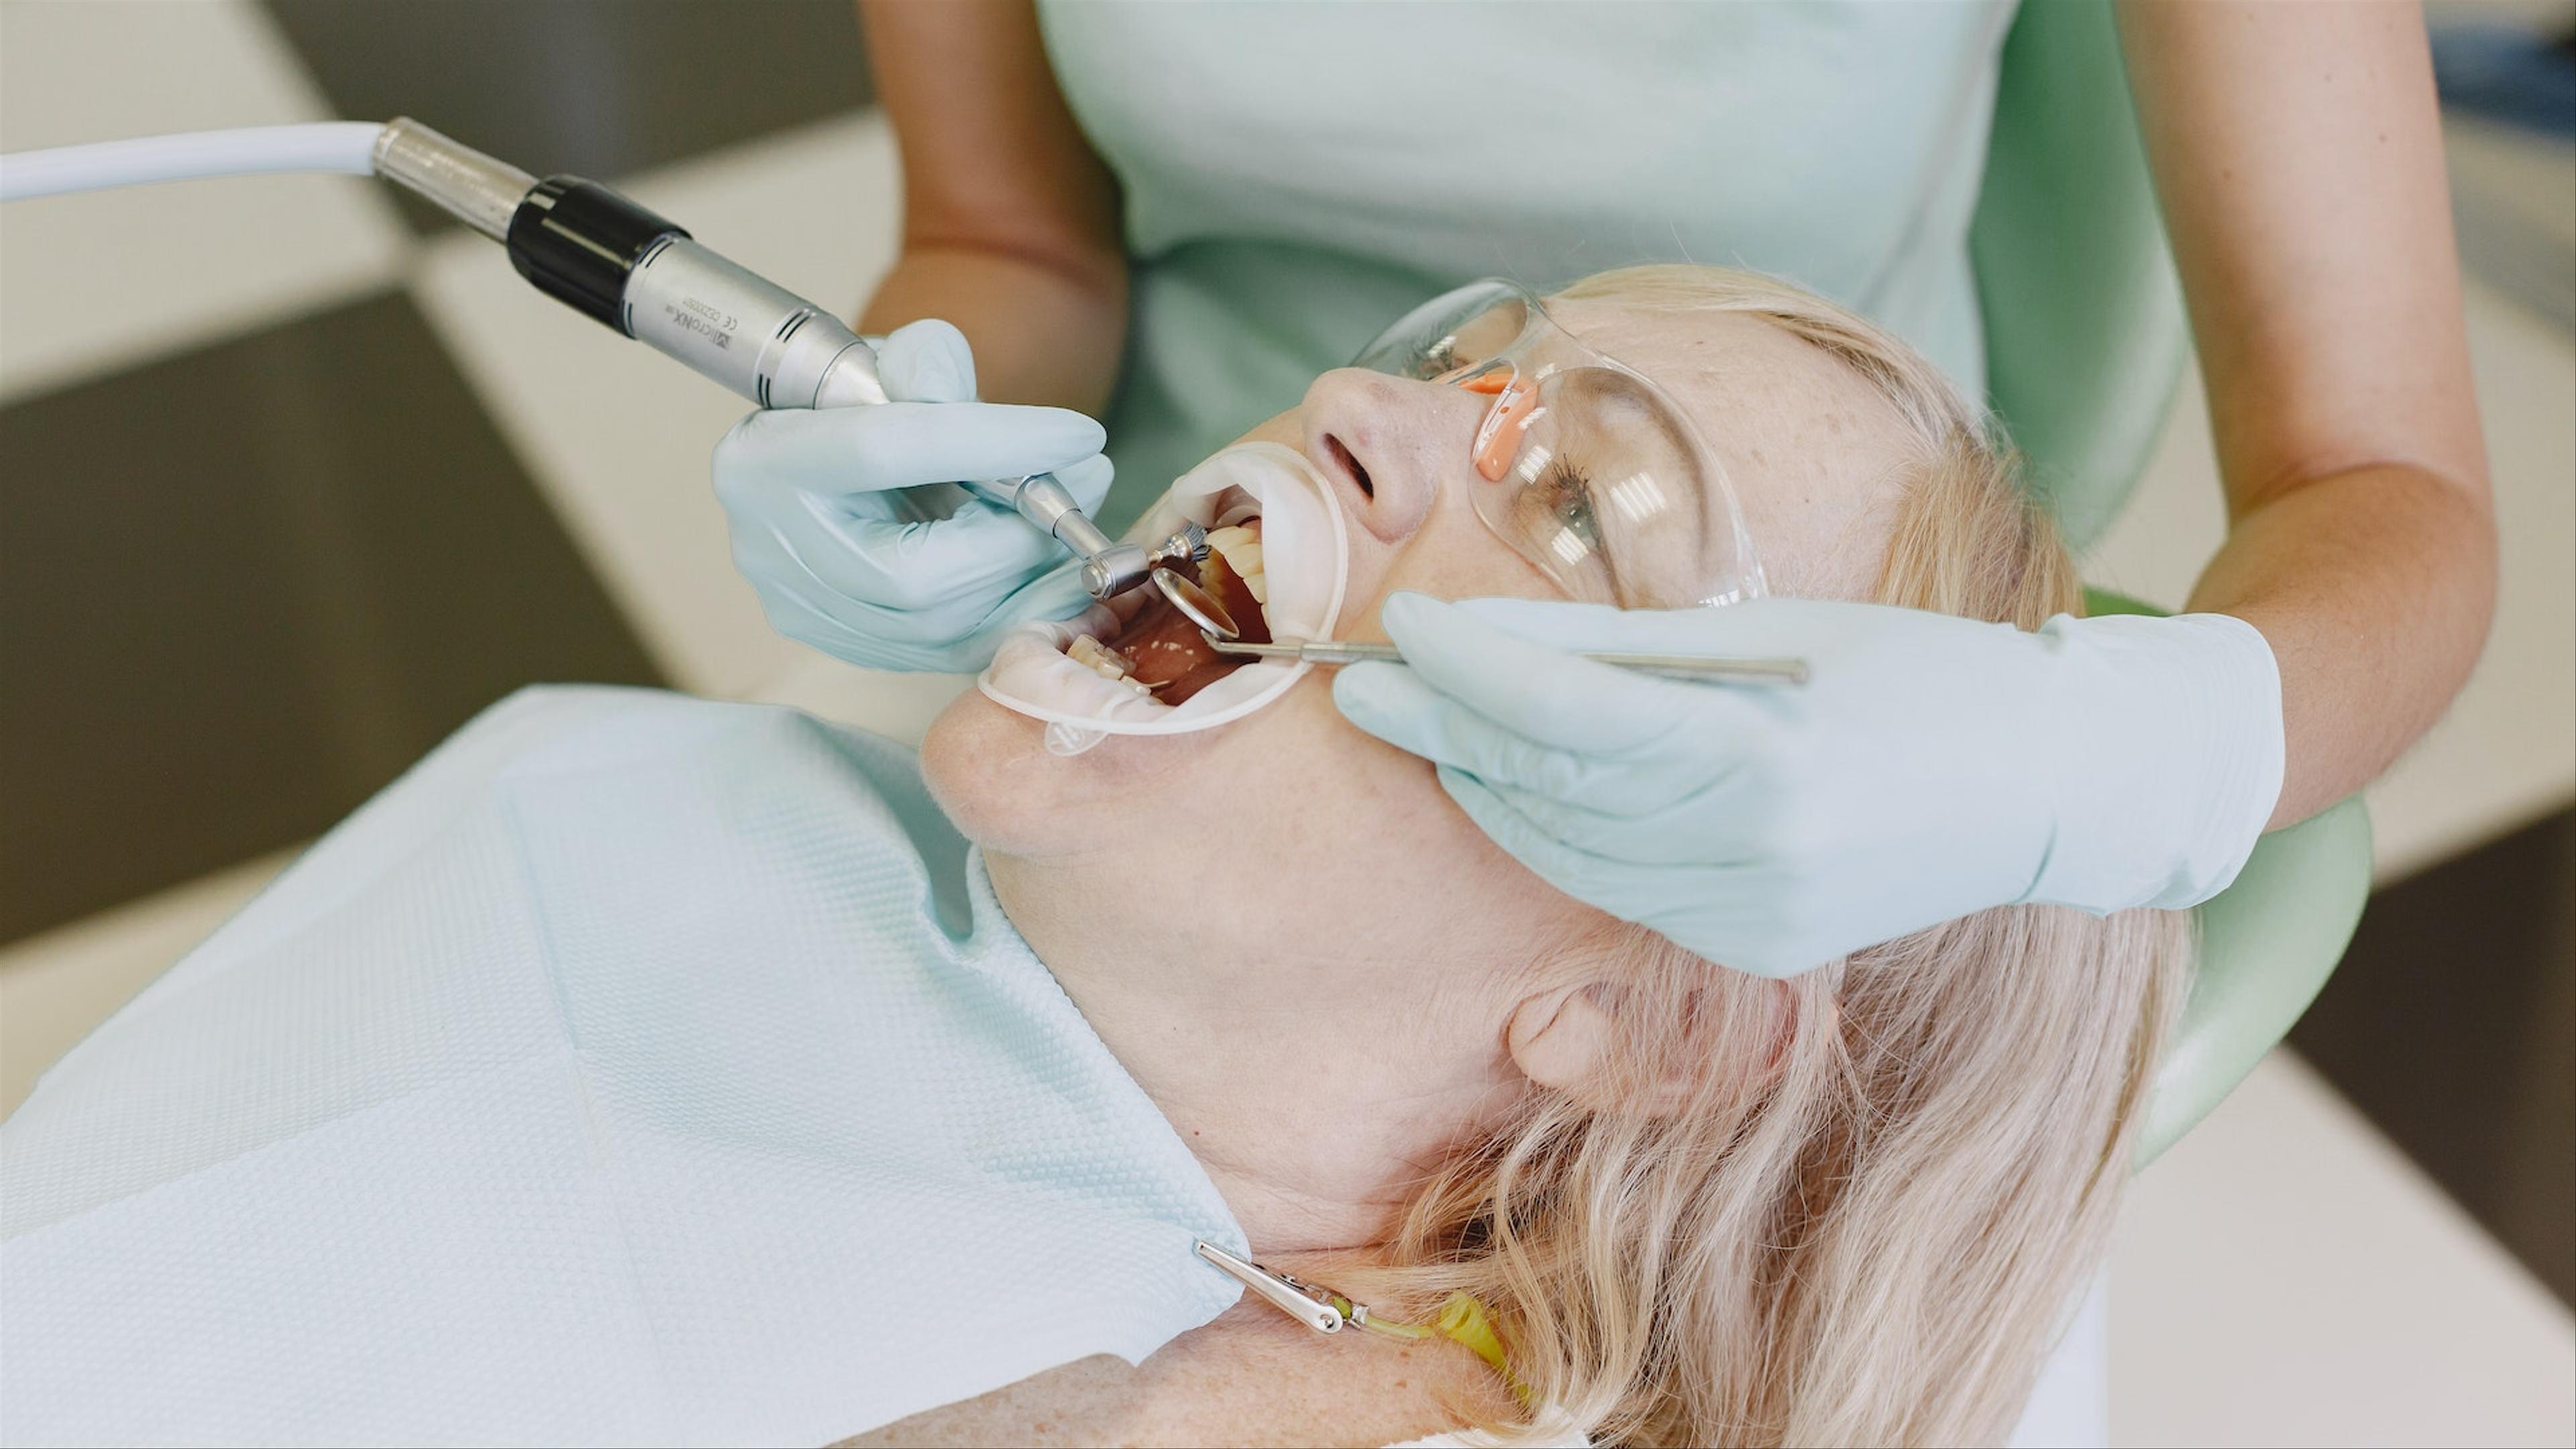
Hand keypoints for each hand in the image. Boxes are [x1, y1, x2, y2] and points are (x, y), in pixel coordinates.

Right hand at [712, 318, 1113, 671]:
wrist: (821, 463)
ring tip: (1073, 524)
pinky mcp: (847, 645)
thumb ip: (929, 365)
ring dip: (1027, 578)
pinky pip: (947, 650)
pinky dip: (1011, 610)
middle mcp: (774, 548)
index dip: (994, 444)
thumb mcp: (892, 361)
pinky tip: (1048, 569)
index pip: (884, 452)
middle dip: (1019, 537)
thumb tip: (982, 413)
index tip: (1082, 433)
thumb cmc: (861, 405)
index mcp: (768, 459)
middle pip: (915, 573)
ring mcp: (807, 609)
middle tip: (1084, 486)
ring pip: (938, 625)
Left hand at [1331, 593, 2283, 977]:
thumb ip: (1627, 646)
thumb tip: (1494, 634)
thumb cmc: (1919, 672)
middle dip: (1447, 732)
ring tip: (1419, 723)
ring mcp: (1757, 917)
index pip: (1574, 716)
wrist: (2045, 783)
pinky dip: (1552, 836)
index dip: (1472, 674)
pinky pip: (1619, 890)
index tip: (1401, 632)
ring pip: (1570, 853)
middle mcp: (1760, 854)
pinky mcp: (1756, 949)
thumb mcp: (1778, 630)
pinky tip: (1506, 783)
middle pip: (1556, 790)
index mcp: (1773, 755)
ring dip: (1484, 786)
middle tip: (1363, 679)